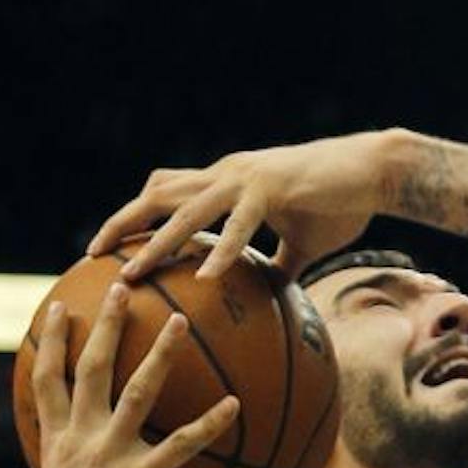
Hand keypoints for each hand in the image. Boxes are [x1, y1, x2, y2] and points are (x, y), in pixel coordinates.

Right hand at [30, 286, 240, 467]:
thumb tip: (95, 462)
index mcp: (57, 444)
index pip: (48, 381)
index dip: (50, 342)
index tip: (57, 308)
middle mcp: (79, 442)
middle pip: (90, 369)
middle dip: (103, 324)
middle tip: (120, 286)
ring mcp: (107, 458)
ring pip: (135, 392)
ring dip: (160, 353)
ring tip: (180, 321)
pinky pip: (180, 445)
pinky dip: (208, 423)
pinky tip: (233, 405)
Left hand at [85, 130, 397, 281]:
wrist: (375, 171)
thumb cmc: (338, 203)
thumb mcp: (300, 243)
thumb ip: (277, 265)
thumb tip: (267, 297)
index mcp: (226, 182)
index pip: (165, 192)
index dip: (133, 215)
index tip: (106, 247)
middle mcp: (226, 174)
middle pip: (158, 195)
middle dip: (122, 224)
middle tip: (92, 256)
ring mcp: (246, 178)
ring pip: (188, 211)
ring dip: (156, 243)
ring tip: (133, 274)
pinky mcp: (272, 187)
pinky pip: (240, 225)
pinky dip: (221, 251)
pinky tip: (206, 279)